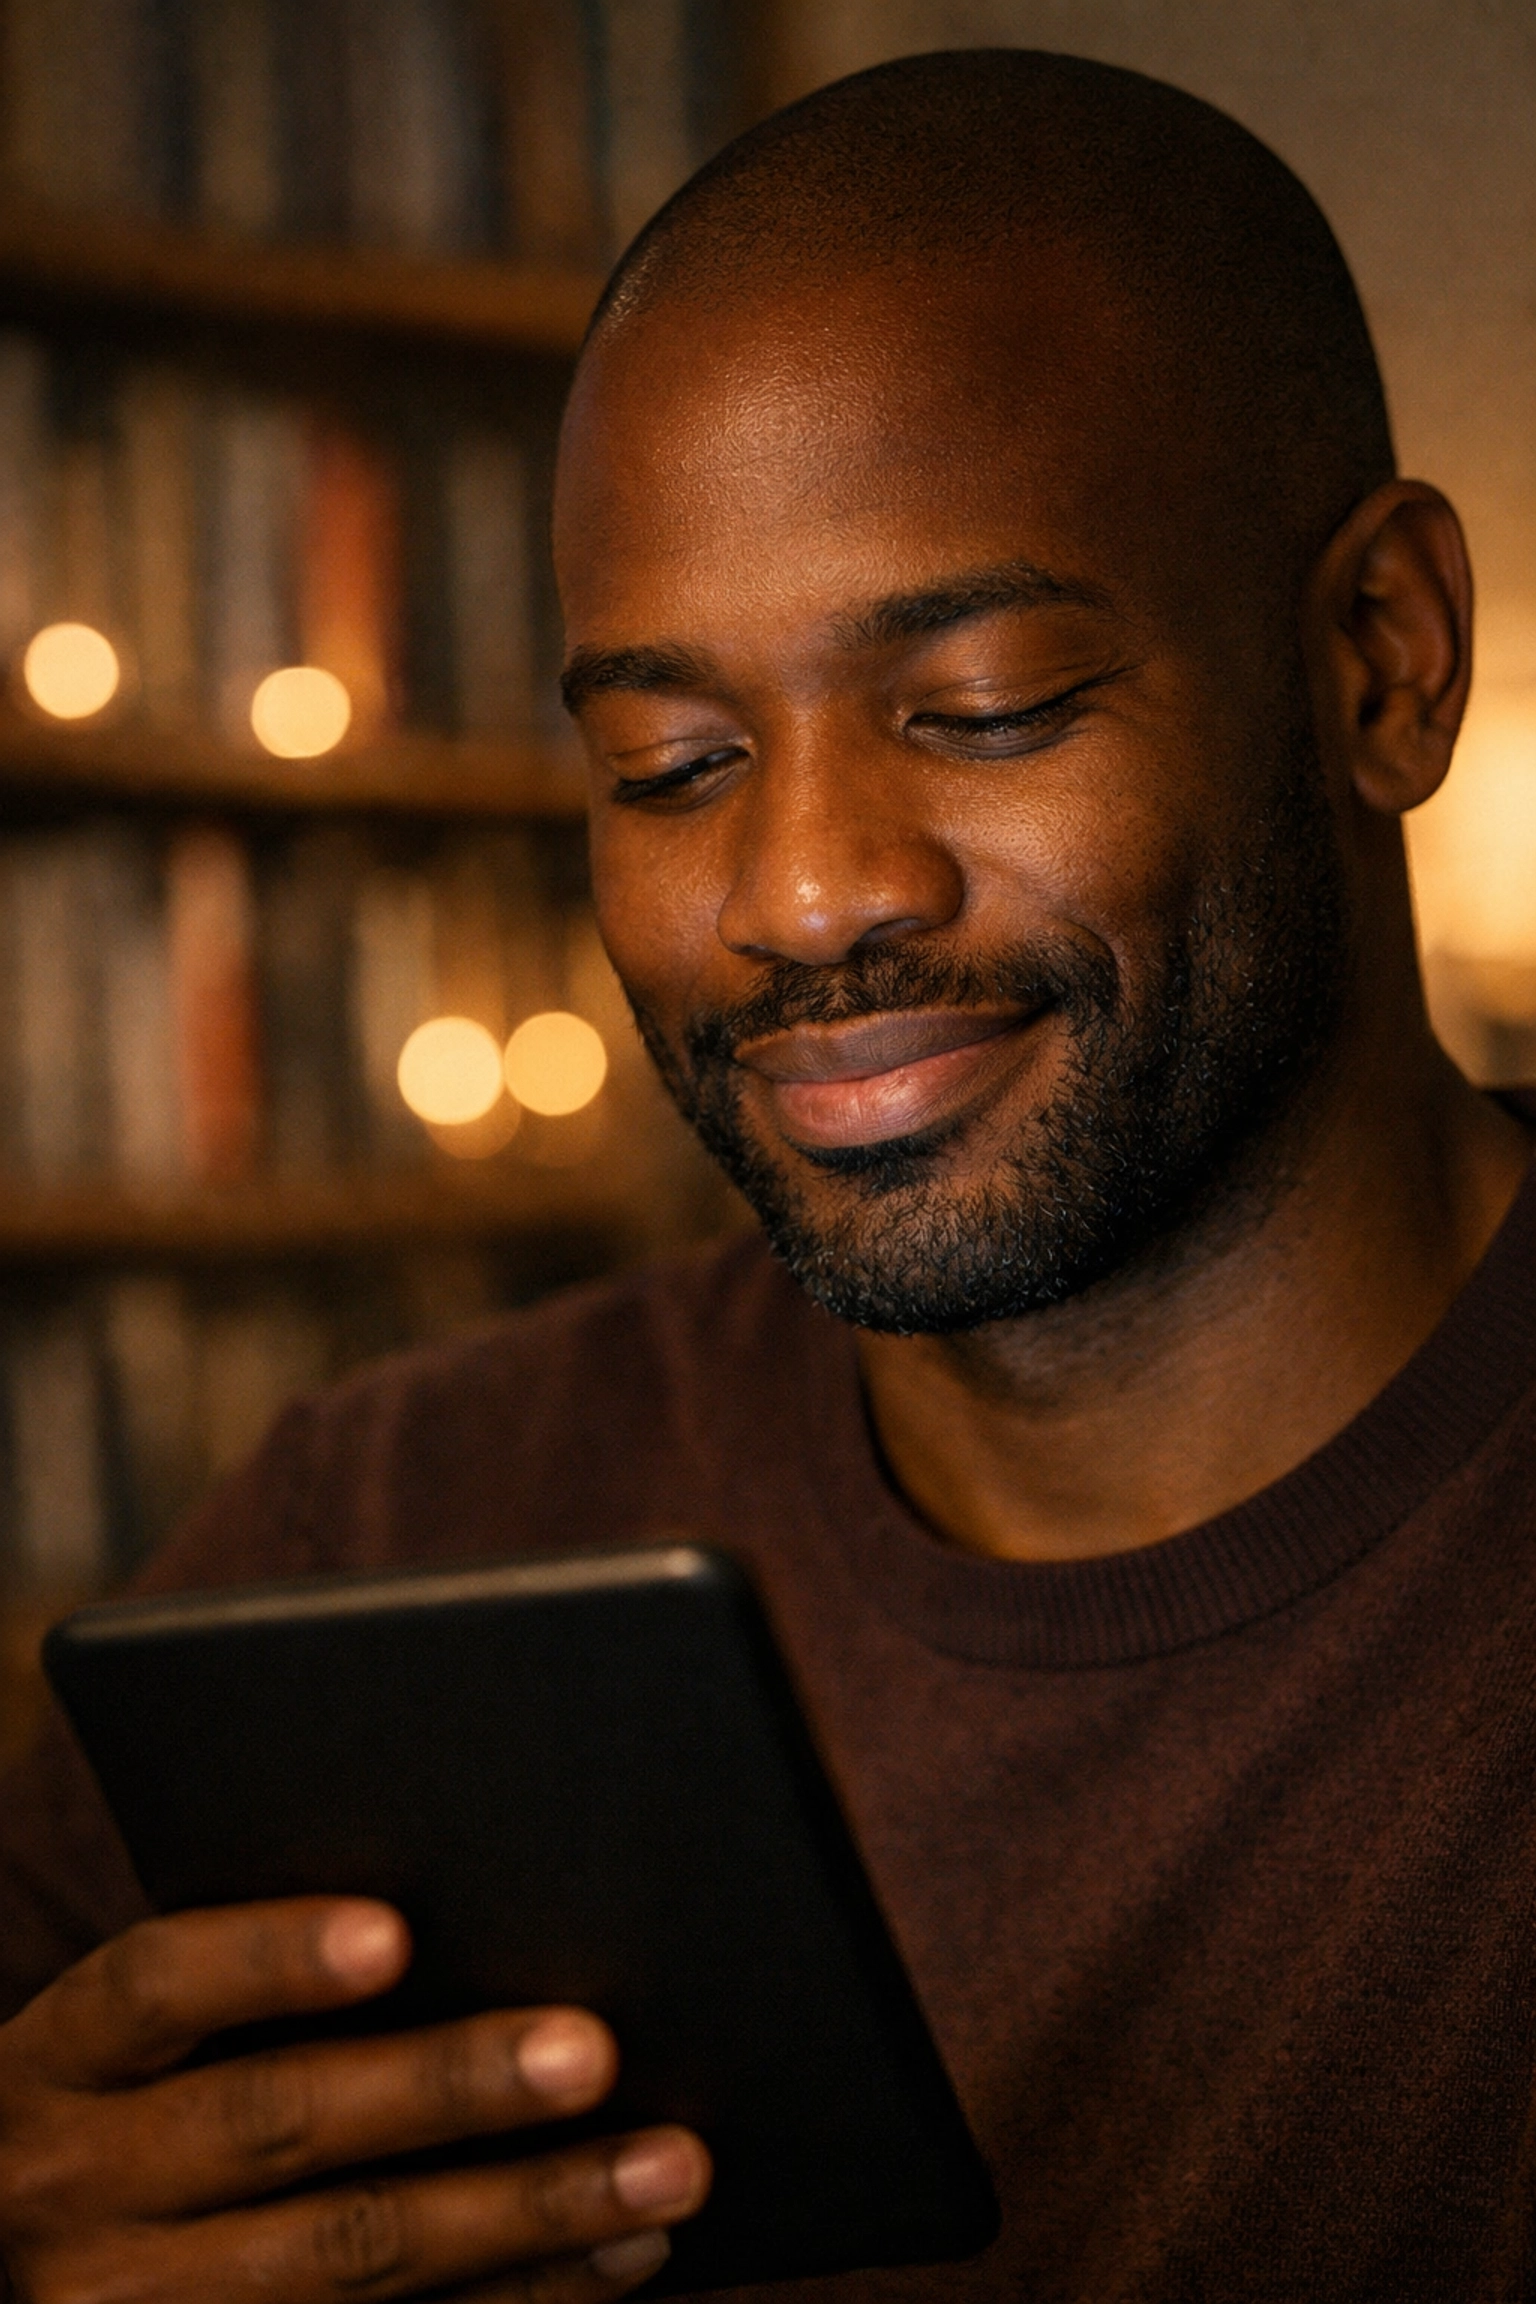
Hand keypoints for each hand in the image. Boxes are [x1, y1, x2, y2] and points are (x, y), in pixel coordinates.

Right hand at [0, 1897, 710, 2301]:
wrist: (28, 2258)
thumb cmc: (134, 2098)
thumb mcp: (140, 2039)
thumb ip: (254, 1983)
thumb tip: (471, 1911)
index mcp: (64, 2062)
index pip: (156, 1987)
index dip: (269, 1957)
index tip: (394, 1932)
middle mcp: (83, 2191)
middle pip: (278, 2124)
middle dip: (449, 2086)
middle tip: (594, 2049)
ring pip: (352, 2260)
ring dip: (530, 2210)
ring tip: (665, 2162)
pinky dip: (523, 2299)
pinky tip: (620, 2254)